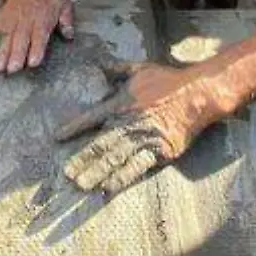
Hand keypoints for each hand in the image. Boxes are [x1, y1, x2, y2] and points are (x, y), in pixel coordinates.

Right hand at [0, 0, 72, 72]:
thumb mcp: (63, 4)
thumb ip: (67, 21)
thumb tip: (70, 35)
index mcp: (42, 20)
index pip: (39, 37)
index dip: (36, 50)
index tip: (32, 62)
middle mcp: (26, 22)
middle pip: (20, 41)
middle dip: (16, 55)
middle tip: (13, 70)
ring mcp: (12, 21)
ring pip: (6, 39)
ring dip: (3, 53)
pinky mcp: (2, 20)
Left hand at [53, 63, 232, 194]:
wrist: (199, 94)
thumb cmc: (170, 80)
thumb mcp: (141, 69)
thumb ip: (118, 70)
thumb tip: (100, 67)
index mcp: (121, 103)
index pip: (91, 117)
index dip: (73, 128)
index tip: (57, 138)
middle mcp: (129, 122)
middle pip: (100, 144)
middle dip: (82, 160)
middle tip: (67, 175)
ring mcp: (144, 139)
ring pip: (115, 158)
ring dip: (97, 173)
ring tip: (82, 185)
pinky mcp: (160, 152)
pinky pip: (137, 168)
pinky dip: (121, 178)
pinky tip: (109, 188)